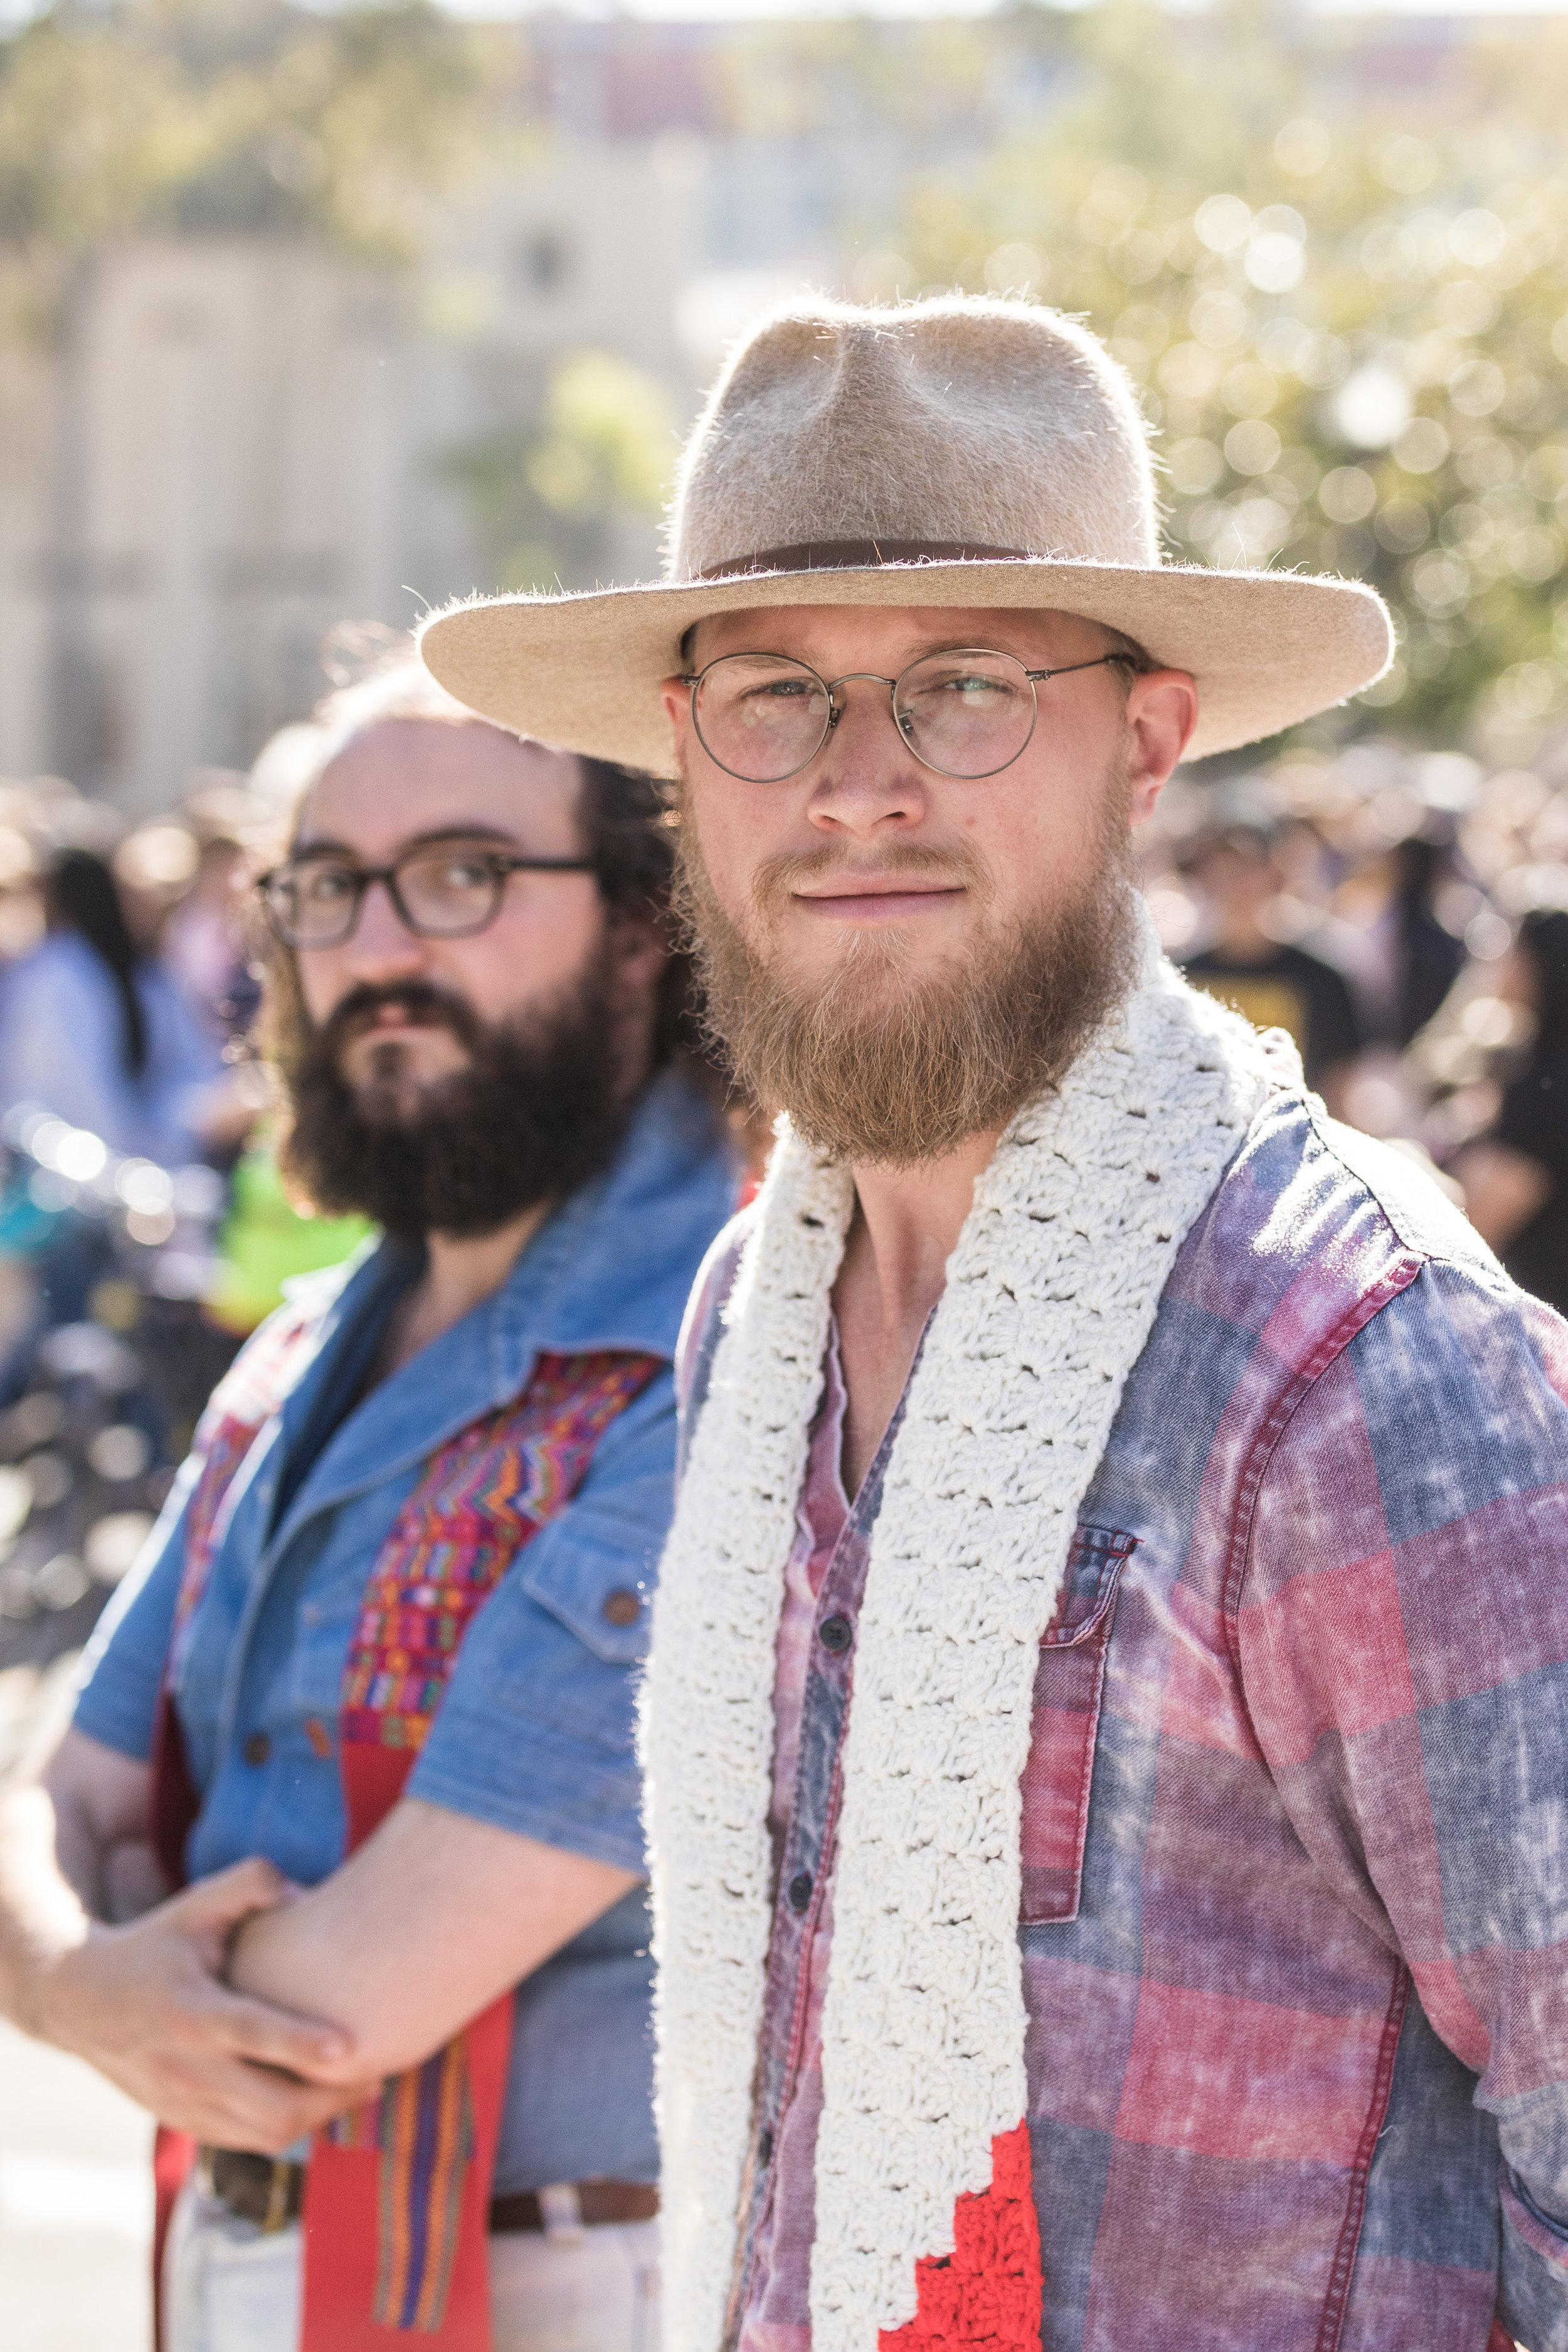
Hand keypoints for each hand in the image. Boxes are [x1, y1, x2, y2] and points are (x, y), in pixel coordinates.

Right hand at [33, 1857, 376, 2151]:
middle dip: (331, 2098)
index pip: (250, 2032)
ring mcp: (183, 2102)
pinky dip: (288, 2129)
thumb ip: (251, 1884)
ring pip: (264, 2133)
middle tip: (380, 2077)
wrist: (80, 2003)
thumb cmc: (154, 1945)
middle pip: (270, 2105)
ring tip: (362, 2091)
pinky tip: (319, 2103)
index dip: (299, 2043)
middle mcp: (186, 2066)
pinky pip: (247, 2141)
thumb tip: (306, 1892)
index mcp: (190, 2010)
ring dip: (318, 2119)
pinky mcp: (184, 2121)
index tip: (349, 2047)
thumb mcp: (194, 1906)